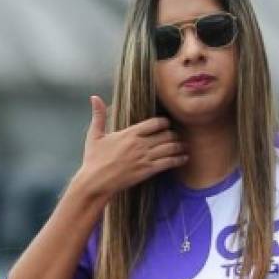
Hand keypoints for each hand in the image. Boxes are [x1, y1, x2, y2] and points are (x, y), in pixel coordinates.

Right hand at [72, 96, 186, 198]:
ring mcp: (145, 157)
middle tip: (177, 136)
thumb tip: (94, 97)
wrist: (95, 181)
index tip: (167, 124)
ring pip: (170, 148)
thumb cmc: (94, 158)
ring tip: (183, 146)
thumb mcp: (95, 135)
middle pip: (166, 135)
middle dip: (174, 135)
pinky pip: (168, 163)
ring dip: (179, 146)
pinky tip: (184, 158)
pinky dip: (178, 160)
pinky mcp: (147, 171)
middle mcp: (140, 144)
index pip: (155, 123)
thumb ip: (98, 115)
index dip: (164, 122)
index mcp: (130, 133)